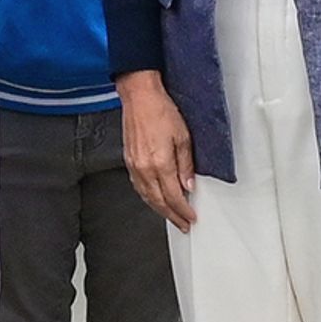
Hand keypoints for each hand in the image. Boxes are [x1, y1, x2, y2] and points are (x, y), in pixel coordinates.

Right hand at [118, 73, 198, 230]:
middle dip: (172, 216)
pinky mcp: (129, 161)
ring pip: (147, 197)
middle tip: (183, 224)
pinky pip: (138, 187)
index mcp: (160, 163)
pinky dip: (148, 198)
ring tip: (171, 216)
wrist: (139, 96)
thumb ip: (186, 165)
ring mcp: (134, 166)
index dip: (183, 210)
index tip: (191, 217)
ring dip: (160, 210)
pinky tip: (154, 199)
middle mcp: (145, 168)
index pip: (174, 197)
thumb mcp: (183, 137)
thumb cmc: (161, 111)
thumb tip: (188, 185)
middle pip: (159, 202)